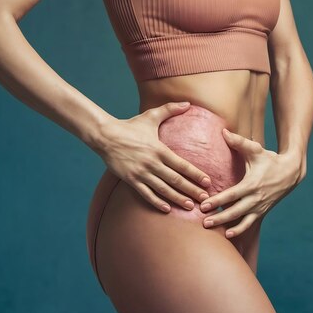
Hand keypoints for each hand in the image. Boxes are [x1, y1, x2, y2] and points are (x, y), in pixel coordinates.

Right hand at [96, 101, 212, 212]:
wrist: (105, 135)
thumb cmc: (130, 126)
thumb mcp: (151, 116)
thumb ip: (170, 109)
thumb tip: (188, 103)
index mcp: (159, 149)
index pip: (182, 165)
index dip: (196, 174)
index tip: (207, 182)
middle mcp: (152, 163)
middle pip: (176, 180)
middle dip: (191, 190)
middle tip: (205, 199)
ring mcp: (141, 173)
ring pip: (163, 190)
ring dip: (177, 199)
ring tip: (190, 206)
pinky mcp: (130, 179)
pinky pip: (145, 194)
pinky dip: (156, 202)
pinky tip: (166, 209)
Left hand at [199, 128, 305, 237]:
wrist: (291, 172)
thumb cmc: (270, 159)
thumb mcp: (255, 150)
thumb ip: (239, 142)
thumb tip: (223, 131)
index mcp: (252, 184)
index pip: (231, 195)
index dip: (217, 201)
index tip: (203, 205)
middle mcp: (256, 198)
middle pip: (235, 211)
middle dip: (219, 218)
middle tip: (204, 222)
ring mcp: (260, 207)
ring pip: (243, 221)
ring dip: (228, 227)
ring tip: (214, 230)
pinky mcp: (262, 212)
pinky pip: (250, 224)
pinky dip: (240, 230)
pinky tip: (228, 235)